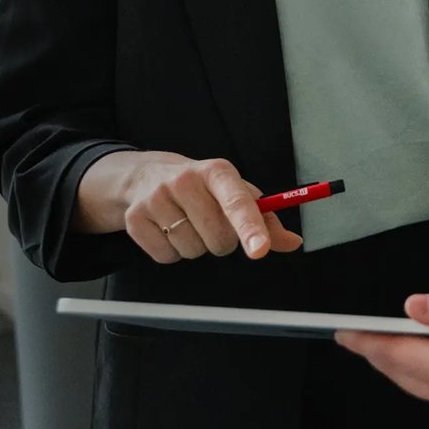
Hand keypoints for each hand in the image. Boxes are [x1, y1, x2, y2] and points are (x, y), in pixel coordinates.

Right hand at [74, 150, 303, 262]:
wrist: (146, 176)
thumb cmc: (201, 188)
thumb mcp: (234, 193)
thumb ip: (266, 220)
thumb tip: (293, 242)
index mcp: (218, 172)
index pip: (237, 202)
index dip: (250, 227)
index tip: (260, 250)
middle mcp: (186, 180)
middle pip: (218, 237)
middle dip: (222, 241)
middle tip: (211, 224)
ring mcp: (157, 198)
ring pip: (192, 250)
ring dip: (196, 247)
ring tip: (187, 224)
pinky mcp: (135, 218)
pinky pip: (166, 257)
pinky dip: (172, 252)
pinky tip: (168, 231)